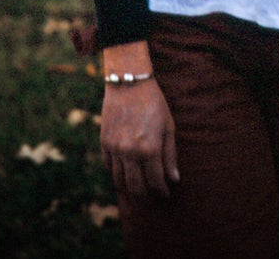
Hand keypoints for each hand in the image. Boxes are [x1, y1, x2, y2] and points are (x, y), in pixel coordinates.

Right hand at [100, 76, 178, 199]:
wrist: (128, 81)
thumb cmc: (153, 102)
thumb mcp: (168, 126)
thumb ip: (170, 154)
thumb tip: (174, 179)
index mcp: (149, 148)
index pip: (156, 182)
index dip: (162, 191)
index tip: (166, 194)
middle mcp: (130, 152)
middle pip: (136, 187)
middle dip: (146, 196)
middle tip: (152, 197)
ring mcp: (115, 148)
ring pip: (120, 181)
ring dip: (130, 189)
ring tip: (139, 189)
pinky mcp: (104, 142)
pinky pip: (109, 167)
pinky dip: (117, 174)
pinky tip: (125, 174)